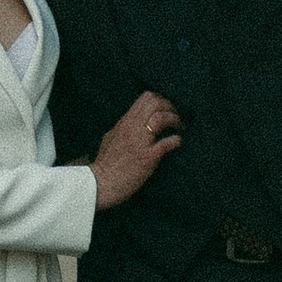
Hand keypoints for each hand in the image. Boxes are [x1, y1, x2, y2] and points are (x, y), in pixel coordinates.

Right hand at [91, 90, 182, 209]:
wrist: (100, 184)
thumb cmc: (105, 164)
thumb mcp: (110, 138)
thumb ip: (122, 128)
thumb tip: (130, 123)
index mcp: (124, 122)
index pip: (145, 98)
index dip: (161, 99)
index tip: (167, 107)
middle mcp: (132, 127)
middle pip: (154, 102)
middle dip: (169, 106)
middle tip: (176, 115)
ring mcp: (140, 142)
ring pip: (161, 117)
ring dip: (175, 120)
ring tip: (180, 126)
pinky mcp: (148, 157)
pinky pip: (166, 143)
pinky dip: (175, 140)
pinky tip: (178, 142)